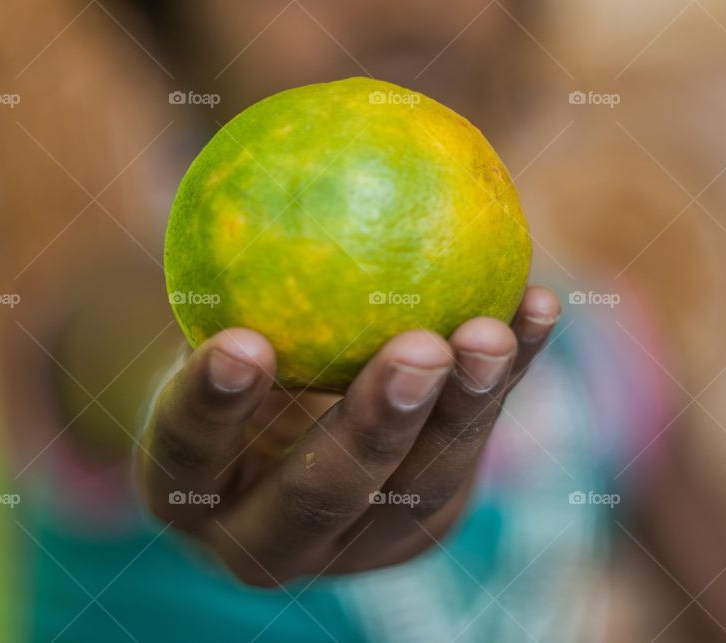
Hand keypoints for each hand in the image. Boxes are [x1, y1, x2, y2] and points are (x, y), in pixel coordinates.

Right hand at [137, 286, 559, 585]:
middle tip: (416, 352)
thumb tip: (226, 167)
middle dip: (373, 430)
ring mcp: (357, 548)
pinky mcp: (424, 524)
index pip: (189, 451)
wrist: (269, 453)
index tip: (243, 342)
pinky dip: (507, 378)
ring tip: (490, 333)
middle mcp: (268, 541)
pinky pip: (473, 447)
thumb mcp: (198, 326)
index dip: (212, 406)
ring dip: (464, 408)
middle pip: (320, 498)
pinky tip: (537, 309)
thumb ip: (214, 282)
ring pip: (417, 486)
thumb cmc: (224, 359)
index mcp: (189, 494)